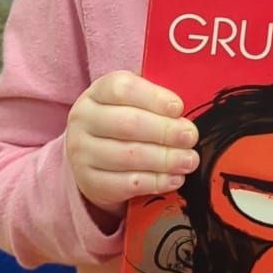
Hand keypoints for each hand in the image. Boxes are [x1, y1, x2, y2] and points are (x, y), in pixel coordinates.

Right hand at [65, 70, 198, 213]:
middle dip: (165, 131)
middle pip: (127, 124)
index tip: (178, 107)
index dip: (154, 97)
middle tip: (191, 137)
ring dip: (164, 159)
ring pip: (128, 156)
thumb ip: (156, 99)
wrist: (93, 159)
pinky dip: (155, 182)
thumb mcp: (135, 102)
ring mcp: (82, 153)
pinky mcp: (90, 182)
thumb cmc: (124, 123)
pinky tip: (175, 178)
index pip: (122, 89)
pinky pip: (125, 184)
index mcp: (97, 93)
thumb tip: (187, 107)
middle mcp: (83, 120)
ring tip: (189, 160)